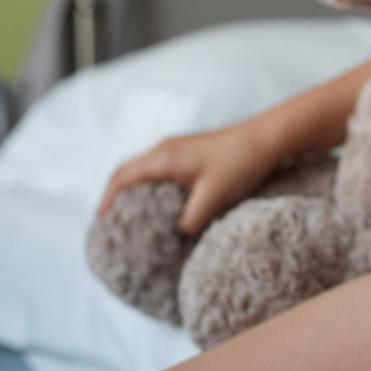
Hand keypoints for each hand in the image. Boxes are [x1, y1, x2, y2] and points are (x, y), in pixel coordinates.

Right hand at [97, 122, 282, 233]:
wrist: (268, 137)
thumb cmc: (241, 163)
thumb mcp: (213, 197)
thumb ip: (189, 219)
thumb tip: (176, 234)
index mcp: (164, 158)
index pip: (122, 177)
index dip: (108, 200)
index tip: (102, 222)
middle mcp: (165, 149)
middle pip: (127, 170)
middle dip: (115, 194)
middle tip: (111, 221)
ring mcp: (178, 147)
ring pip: (143, 168)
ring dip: (133, 188)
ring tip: (131, 214)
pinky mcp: (190, 150)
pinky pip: (160, 167)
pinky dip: (151, 184)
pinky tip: (161, 201)